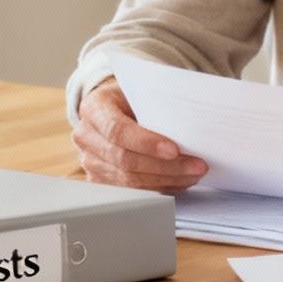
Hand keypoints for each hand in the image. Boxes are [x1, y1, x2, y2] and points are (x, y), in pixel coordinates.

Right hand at [71, 78, 207, 193]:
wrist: (109, 108)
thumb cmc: (128, 97)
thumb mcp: (139, 90)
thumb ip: (156, 103)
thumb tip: (191, 121)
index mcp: (94, 109)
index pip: (117, 130)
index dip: (146, 143)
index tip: (174, 149)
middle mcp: (86, 137)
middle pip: (125, 160)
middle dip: (165, 167)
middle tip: (196, 166)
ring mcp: (90, 162)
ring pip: (129, 181)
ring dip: (167, 180)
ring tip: (193, 174)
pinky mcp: (99, 180)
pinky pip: (131, 191)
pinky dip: (159, 188)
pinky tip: (179, 181)